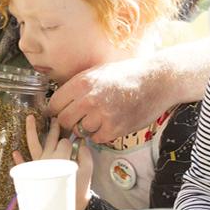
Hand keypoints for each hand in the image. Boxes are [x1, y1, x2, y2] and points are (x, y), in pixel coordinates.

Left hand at [13, 116, 92, 209]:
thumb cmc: (76, 198)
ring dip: (31, 130)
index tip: (75, 136)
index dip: (71, 138)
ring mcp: (37, 166)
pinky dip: (19, 159)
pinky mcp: (30, 176)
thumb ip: (86, 159)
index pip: (65, 141)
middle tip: (55, 117)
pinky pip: (22, 165)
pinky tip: (15, 152)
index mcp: (61, 157)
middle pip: (50, 138)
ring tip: (29, 118)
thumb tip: (82, 145)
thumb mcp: (87, 177)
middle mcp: (47, 159)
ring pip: (33, 144)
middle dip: (53, 127)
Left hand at [47, 57, 164, 142]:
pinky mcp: (114, 129)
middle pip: (63, 121)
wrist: (156, 80)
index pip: (54, 104)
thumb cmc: (128, 73)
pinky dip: (100, 134)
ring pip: (80, 131)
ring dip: (87, 127)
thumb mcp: (99, 71)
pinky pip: (96, 138)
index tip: (60, 111)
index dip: (56, 109)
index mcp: (82, 82)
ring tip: (99, 116)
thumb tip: (61, 100)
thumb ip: (79, 85)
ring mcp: (101, 116)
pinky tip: (109, 122)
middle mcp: (89, 99)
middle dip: (69, 121)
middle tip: (78, 117)